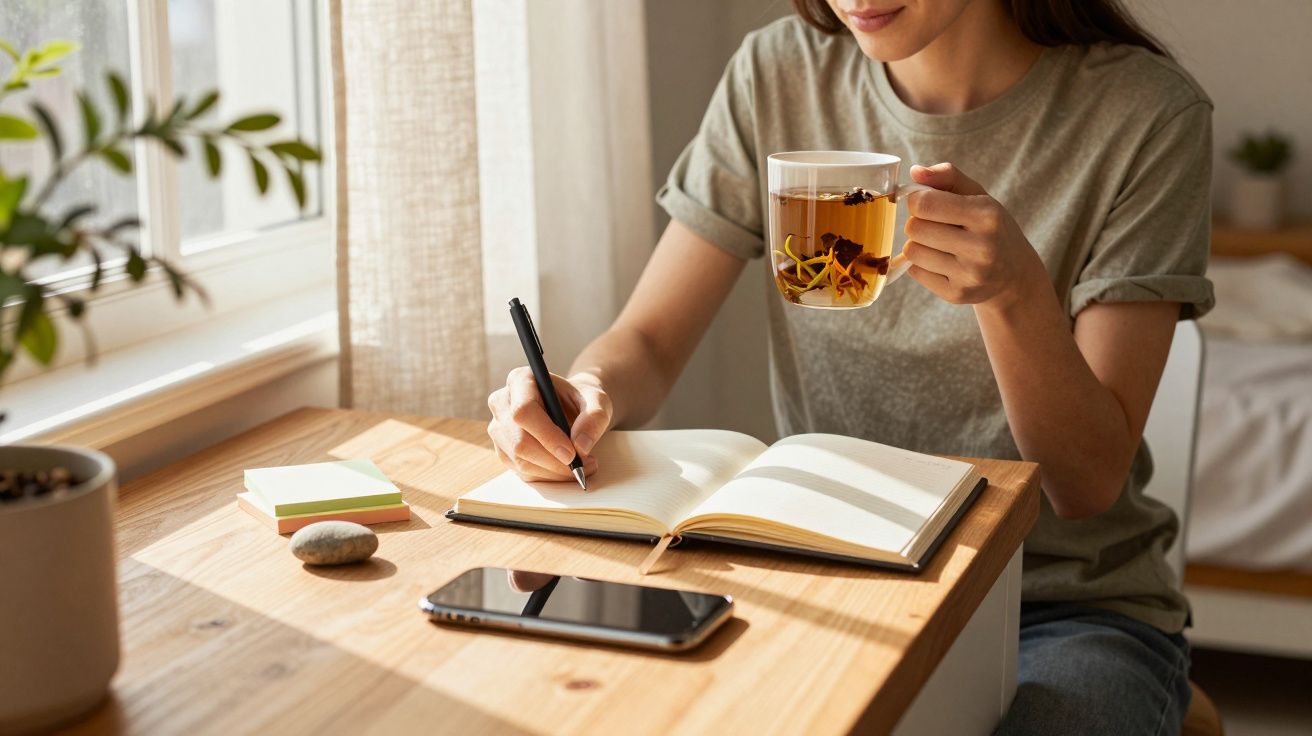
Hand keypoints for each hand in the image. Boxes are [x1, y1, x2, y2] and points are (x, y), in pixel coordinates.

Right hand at [487, 368, 610, 482]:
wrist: (573, 409)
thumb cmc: (582, 400)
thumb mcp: (598, 400)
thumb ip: (594, 418)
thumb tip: (580, 446)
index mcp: (521, 380)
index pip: (524, 411)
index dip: (547, 435)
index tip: (572, 453)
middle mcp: (502, 402)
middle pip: (519, 441)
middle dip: (553, 461)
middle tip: (584, 465)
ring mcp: (499, 428)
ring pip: (520, 460)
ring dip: (553, 472)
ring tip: (582, 467)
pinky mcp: (503, 450)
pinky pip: (522, 471)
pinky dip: (548, 476)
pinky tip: (566, 469)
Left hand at [902, 163, 1046, 307]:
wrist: (1014, 273)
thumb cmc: (989, 227)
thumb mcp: (977, 195)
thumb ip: (947, 176)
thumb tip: (915, 172)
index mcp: (987, 216)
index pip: (925, 203)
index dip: (917, 200)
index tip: (926, 202)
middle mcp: (982, 248)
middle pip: (915, 228)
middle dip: (918, 222)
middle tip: (936, 225)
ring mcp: (970, 275)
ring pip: (912, 251)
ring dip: (919, 244)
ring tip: (940, 244)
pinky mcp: (957, 295)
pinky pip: (915, 272)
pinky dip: (922, 264)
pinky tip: (942, 262)